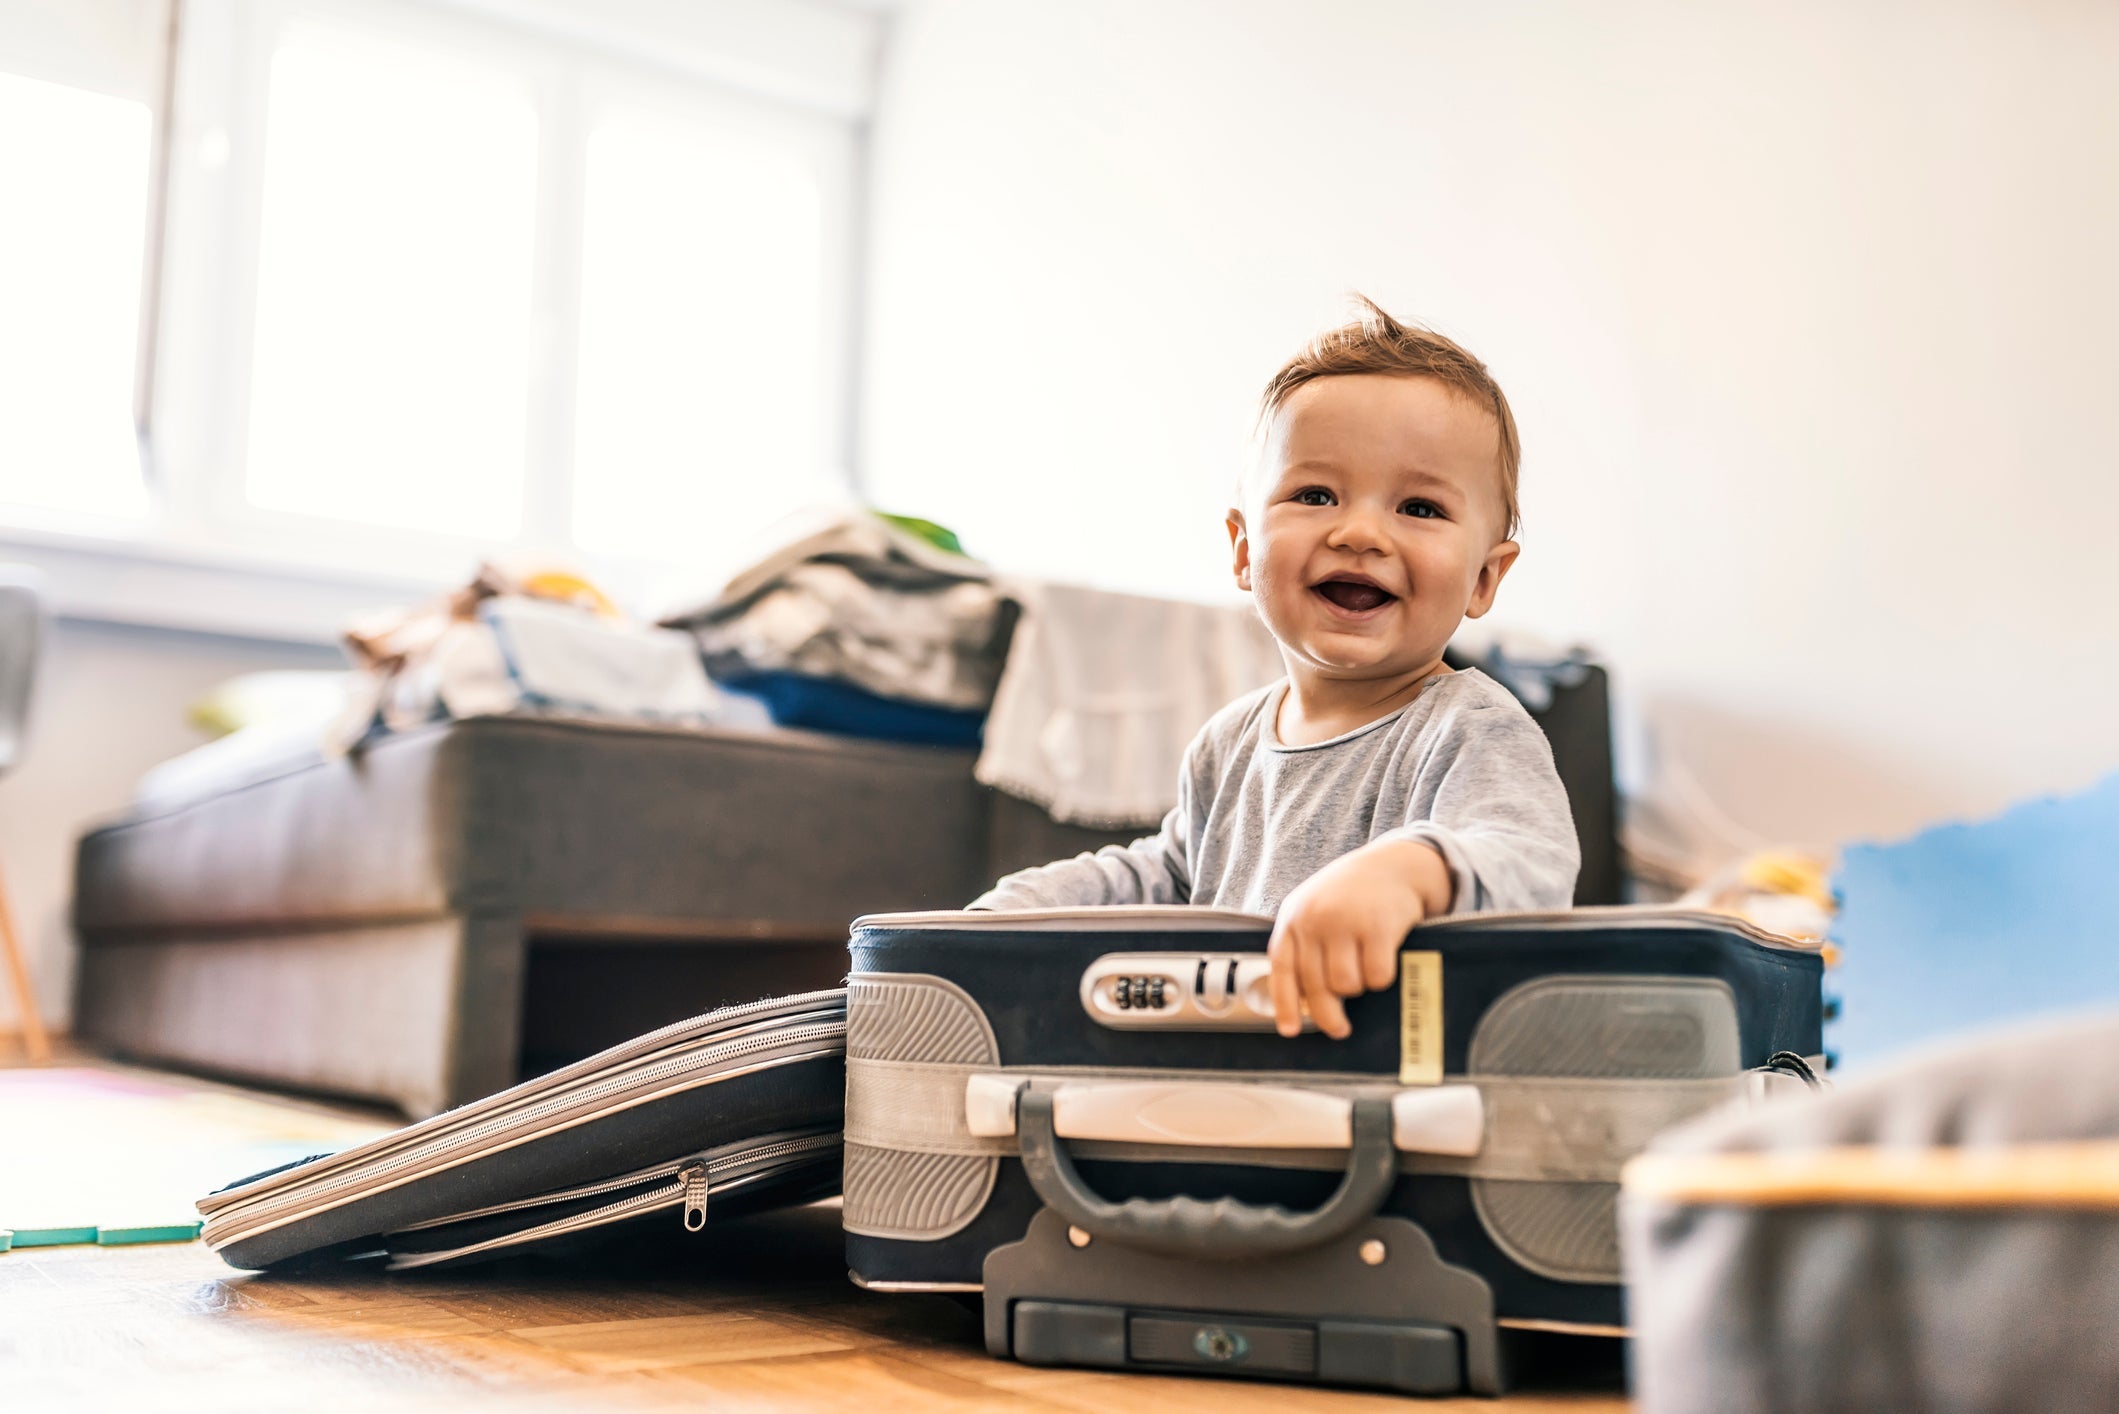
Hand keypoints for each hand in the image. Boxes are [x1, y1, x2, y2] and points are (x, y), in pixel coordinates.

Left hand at [1267, 837, 1453, 1038]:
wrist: (1393, 864)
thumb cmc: (1351, 895)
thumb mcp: (1315, 909)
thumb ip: (1305, 946)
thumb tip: (1303, 1002)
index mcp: (1293, 918)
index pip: (1282, 969)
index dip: (1284, 1004)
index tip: (1290, 1030)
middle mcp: (1315, 920)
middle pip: (1316, 986)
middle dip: (1329, 1015)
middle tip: (1340, 1029)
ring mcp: (1345, 923)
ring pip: (1346, 985)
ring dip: (1358, 989)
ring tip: (1364, 974)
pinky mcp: (1378, 928)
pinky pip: (1376, 976)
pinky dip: (1382, 979)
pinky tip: (1384, 964)